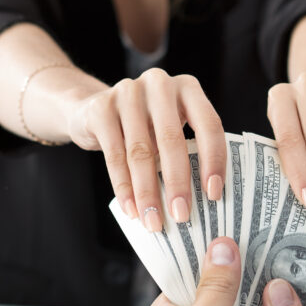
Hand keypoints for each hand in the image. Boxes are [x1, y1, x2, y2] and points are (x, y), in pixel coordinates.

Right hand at [66, 68, 225, 231]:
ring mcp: (127, 93)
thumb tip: (204, 201)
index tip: (213, 194)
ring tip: (154, 221)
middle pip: (172, 139)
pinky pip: (114, 155)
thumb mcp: (170, 128)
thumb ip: (186, 151)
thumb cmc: (145, 126)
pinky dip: (123, 187)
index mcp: (188, 87)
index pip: (208, 124)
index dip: (213, 160)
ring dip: (148, 192)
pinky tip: (131, 209)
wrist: (92, 109)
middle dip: (178, 183)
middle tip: (182, 216)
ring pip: (140, 151)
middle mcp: (159, 83)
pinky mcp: (101, 109)